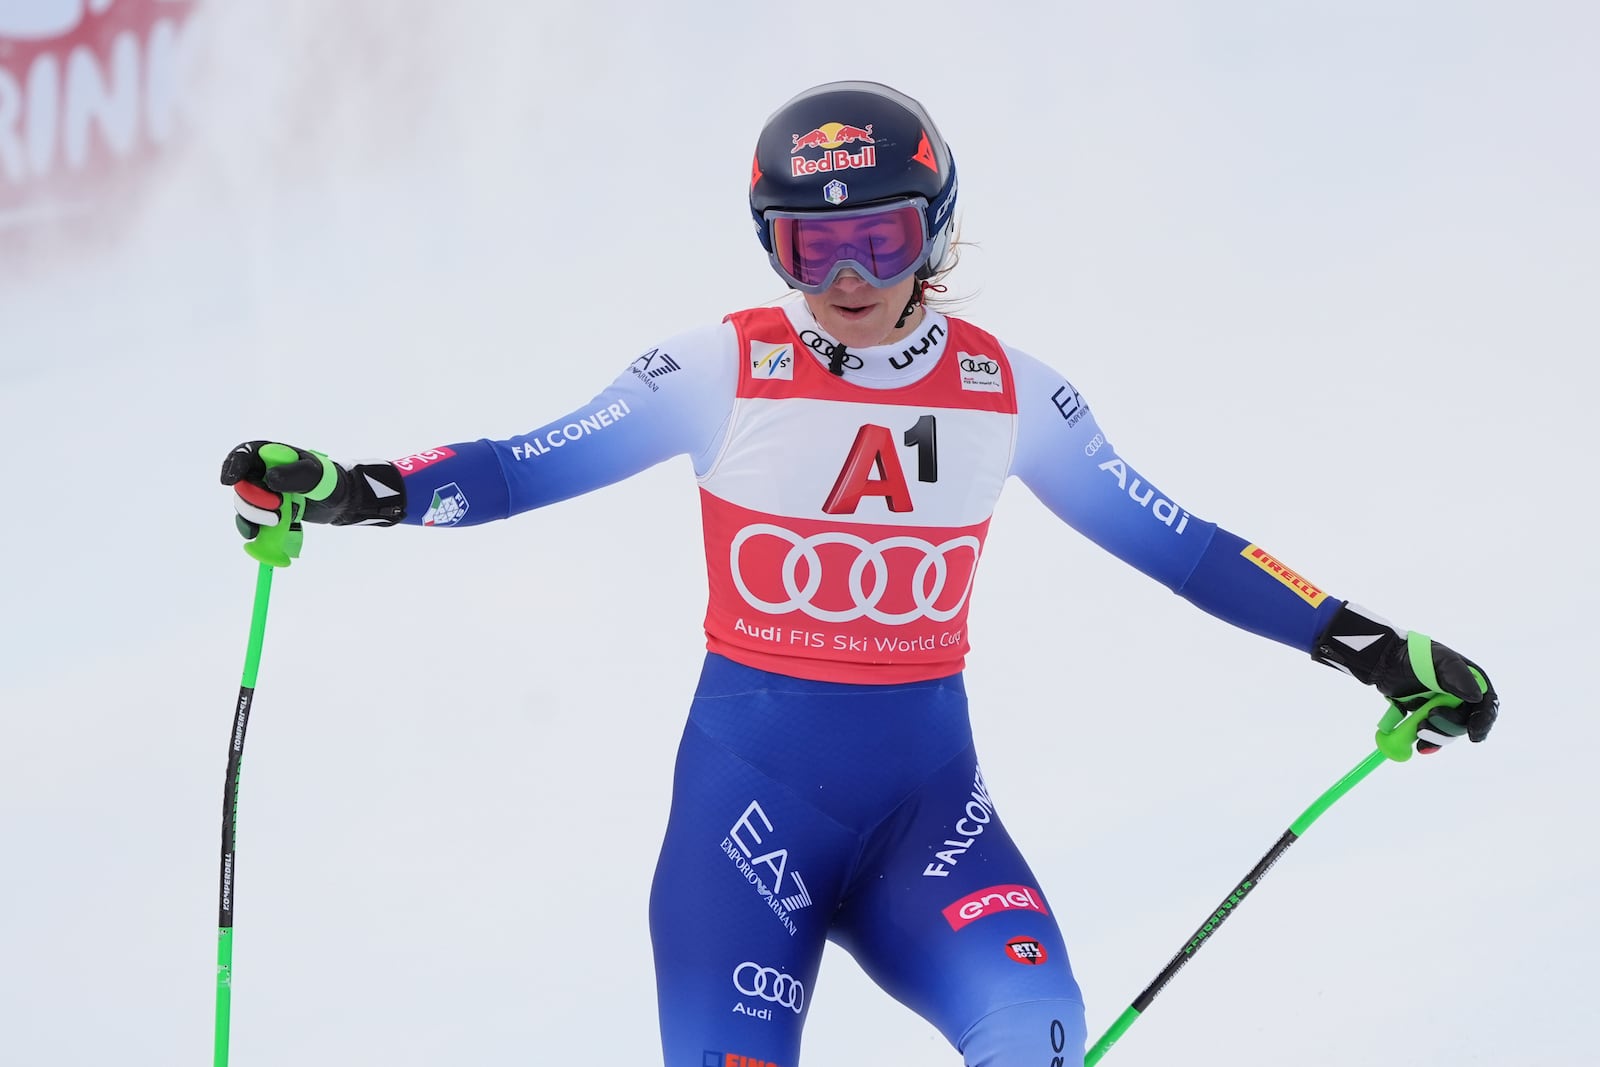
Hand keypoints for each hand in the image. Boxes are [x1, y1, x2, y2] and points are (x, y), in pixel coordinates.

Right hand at [220, 440, 405, 539]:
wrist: (338, 503)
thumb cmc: (329, 482)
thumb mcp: (316, 476)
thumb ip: (296, 475)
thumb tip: (271, 480)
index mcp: (271, 455)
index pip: (244, 454)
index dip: (233, 466)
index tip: (229, 481)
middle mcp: (261, 472)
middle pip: (241, 484)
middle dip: (253, 500)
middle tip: (276, 509)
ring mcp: (261, 492)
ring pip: (243, 504)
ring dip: (256, 516)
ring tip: (279, 521)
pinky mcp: (264, 510)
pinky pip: (249, 519)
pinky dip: (252, 527)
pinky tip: (258, 535)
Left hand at [1313, 602, 1498, 753]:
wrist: (1384, 663)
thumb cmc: (1414, 656)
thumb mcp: (1439, 660)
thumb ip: (1458, 676)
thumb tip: (1476, 697)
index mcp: (1471, 680)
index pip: (1486, 704)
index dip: (1483, 721)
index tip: (1473, 734)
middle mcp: (1461, 696)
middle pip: (1467, 722)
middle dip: (1449, 726)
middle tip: (1427, 722)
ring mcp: (1445, 708)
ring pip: (1450, 732)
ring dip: (1436, 735)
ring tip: (1418, 729)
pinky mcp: (1428, 717)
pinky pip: (1434, 736)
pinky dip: (1429, 743)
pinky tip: (1421, 746)